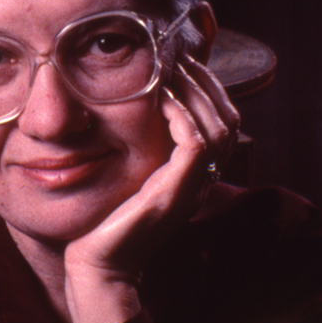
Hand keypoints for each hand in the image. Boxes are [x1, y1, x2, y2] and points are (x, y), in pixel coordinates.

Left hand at [64, 57, 239, 322]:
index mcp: (192, 178)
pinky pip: (194, 145)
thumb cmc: (101, 224)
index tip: (181, 63)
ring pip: (218, 129)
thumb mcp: (124, 179)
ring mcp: (190, 190)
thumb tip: (129, 113)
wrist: (94, 265)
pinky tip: (161, 98)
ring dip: (196, 93)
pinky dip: (182, 116)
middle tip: (179, 57)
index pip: (220, 123)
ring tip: (171, 70)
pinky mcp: (173, 194)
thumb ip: (138, 152)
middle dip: (205, 84)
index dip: (207, 90)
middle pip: (227, 121)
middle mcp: (199, 183)